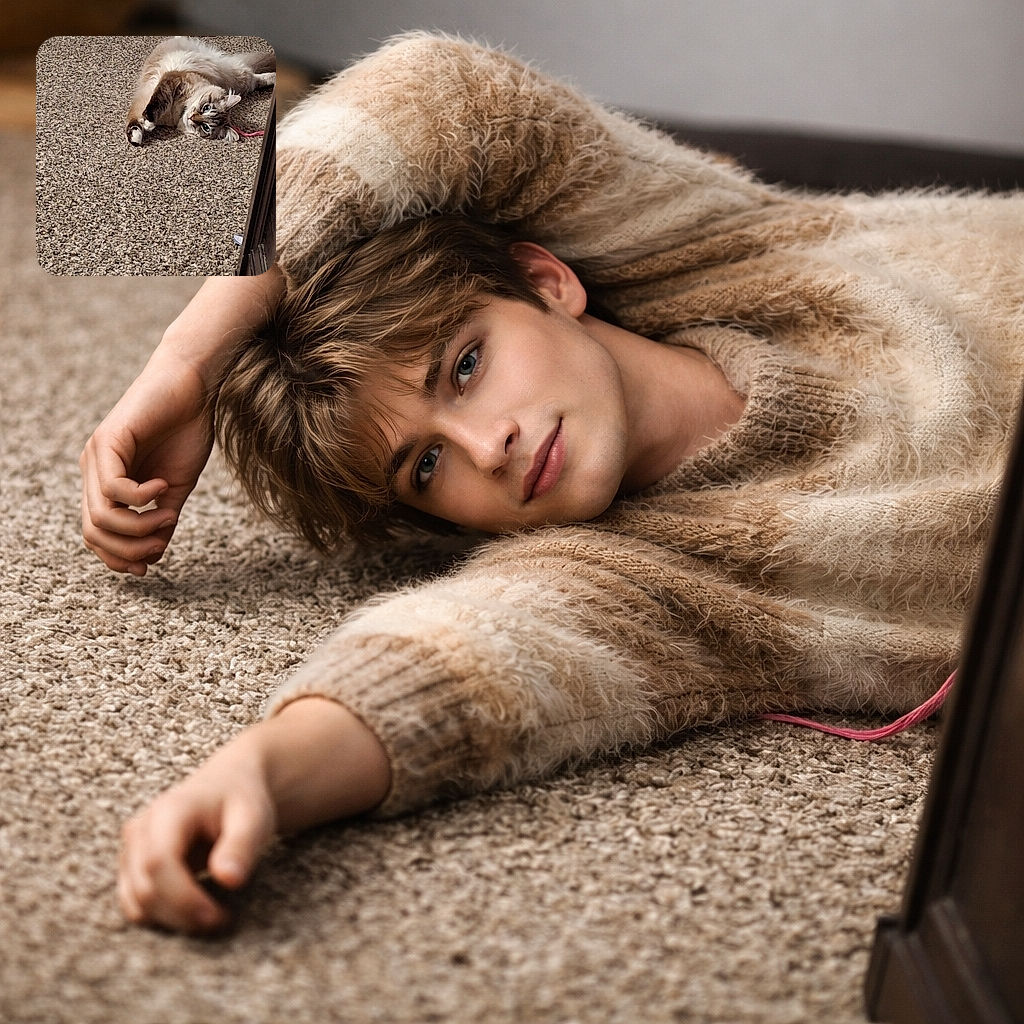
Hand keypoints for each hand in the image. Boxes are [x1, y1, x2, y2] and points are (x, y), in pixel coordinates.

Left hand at [80, 268, 284, 575]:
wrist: (193, 384)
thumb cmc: (186, 428)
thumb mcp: (176, 485)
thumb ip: (162, 517)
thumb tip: (155, 553)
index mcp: (107, 481)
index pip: (96, 534)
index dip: (119, 557)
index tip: (151, 563)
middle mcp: (94, 470)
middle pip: (94, 532)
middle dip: (129, 549)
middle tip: (161, 543)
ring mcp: (97, 455)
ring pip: (101, 516)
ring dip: (138, 527)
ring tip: (168, 514)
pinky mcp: (109, 441)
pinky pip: (116, 489)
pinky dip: (142, 498)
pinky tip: (163, 487)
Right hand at [119, 734, 277, 933]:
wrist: (229, 785)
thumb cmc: (242, 800)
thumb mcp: (253, 817)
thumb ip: (241, 845)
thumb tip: (229, 879)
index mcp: (170, 810)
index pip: (158, 862)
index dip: (183, 898)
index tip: (218, 917)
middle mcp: (141, 829)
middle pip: (145, 888)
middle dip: (182, 914)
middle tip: (222, 921)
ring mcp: (131, 848)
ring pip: (136, 901)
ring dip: (171, 920)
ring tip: (213, 915)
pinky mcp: (131, 866)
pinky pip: (135, 903)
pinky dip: (162, 916)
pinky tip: (194, 909)